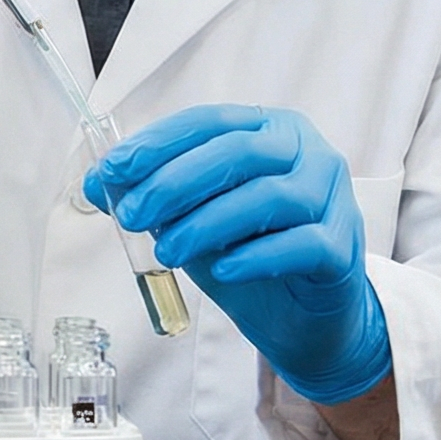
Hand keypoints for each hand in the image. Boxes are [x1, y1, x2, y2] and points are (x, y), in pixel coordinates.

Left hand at [84, 105, 390, 406]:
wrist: (302, 317)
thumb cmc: (248, 252)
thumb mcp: (192, 219)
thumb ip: (154, 197)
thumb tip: (98, 185)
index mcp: (269, 130)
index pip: (208, 122)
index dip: (158, 143)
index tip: (113, 170)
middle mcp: (308, 153)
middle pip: (239, 152)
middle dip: (175, 182)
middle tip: (133, 215)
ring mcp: (333, 198)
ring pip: (269, 196)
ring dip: (207, 222)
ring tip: (167, 251)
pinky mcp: (342, 247)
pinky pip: (301, 243)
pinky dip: (256, 255)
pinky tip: (223, 270)